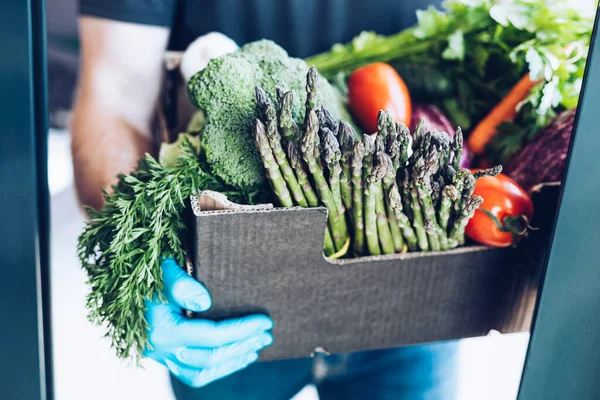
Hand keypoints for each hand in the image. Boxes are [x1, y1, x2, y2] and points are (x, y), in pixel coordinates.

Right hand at [144, 259, 273, 387]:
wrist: (119, 281)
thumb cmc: (144, 272)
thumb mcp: (162, 270)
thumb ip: (182, 284)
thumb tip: (206, 303)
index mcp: (162, 330)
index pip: (211, 336)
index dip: (242, 330)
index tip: (265, 320)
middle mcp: (160, 349)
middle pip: (209, 359)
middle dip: (242, 347)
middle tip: (267, 334)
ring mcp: (160, 355)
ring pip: (200, 373)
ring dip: (231, 362)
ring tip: (255, 349)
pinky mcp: (163, 356)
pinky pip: (192, 372)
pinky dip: (217, 367)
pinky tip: (235, 356)